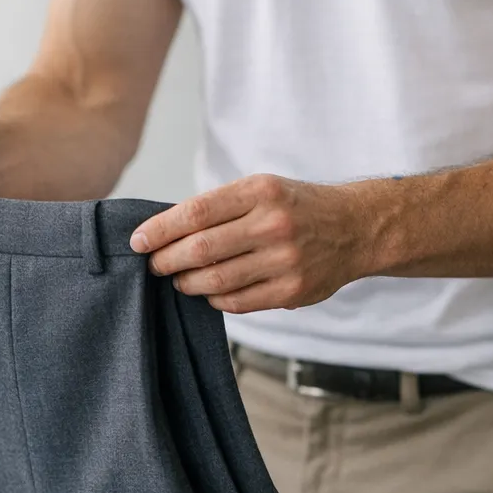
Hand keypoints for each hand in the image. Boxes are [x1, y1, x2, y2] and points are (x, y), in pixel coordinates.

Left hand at [129, 174, 372, 312]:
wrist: (356, 228)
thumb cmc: (295, 207)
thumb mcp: (262, 189)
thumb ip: (219, 208)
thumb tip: (163, 232)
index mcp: (260, 192)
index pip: (195, 212)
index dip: (159, 230)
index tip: (137, 241)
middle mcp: (273, 224)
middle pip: (200, 249)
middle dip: (166, 260)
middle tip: (153, 265)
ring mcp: (284, 260)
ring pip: (215, 280)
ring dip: (186, 283)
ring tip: (178, 279)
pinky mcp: (292, 291)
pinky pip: (237, 302)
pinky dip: (214, 299)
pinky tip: (209, 291)